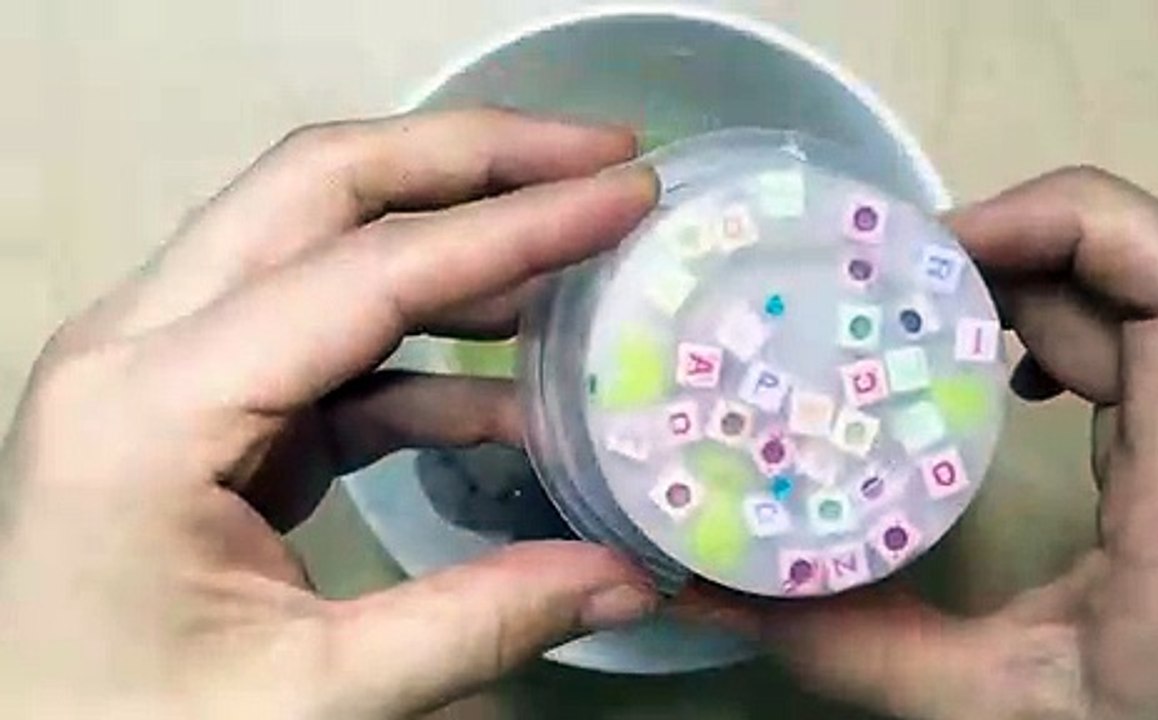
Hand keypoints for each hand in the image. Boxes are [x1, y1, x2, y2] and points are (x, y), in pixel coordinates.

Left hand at [0, 109, 660, 717]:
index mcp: (150, 407)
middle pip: (318, 188)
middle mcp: (139, 345)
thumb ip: (479, 626)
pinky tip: (516, 377)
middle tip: (601, 158)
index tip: (625, 195)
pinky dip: (424, 341)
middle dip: (472, 158)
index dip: (511, 226)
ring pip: (317, 238)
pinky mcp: (198, 402)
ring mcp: (162, 364)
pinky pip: (323, 336)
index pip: (363, 273)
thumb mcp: (311, 698)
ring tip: (577, 240)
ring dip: (452, 233)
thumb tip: (636, 578)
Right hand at [679, 168, 1157, 719]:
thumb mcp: (993, 711)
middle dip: (1024, 242)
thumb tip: (708, 589)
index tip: (949, 252)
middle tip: (901, 276)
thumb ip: (851, 652)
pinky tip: (1011, 367)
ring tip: (936, 306)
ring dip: (1041, 274)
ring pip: (1157, 290)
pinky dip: (1072, 316)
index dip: (1075, 224)